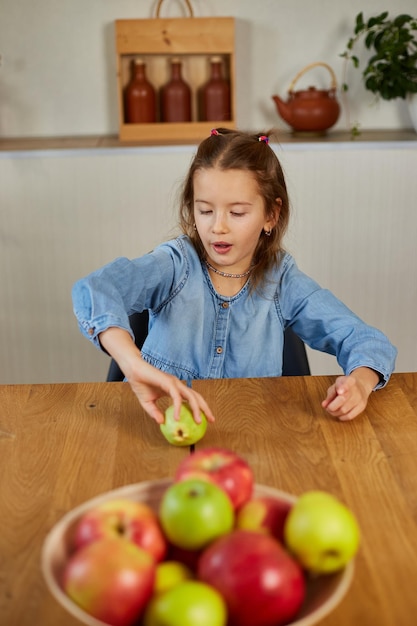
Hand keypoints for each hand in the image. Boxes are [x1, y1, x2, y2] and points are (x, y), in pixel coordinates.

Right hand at [99, 327, 214, 424]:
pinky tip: (176, 417)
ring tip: (198, 421)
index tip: (205, 419)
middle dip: (205, 408)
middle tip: (211, 420)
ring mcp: (174, 383)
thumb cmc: (140, 384)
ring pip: (191, 396)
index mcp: (175, 389)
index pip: (192, 398)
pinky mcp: (168, 382)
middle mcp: (178, 385)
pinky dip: (178, 407)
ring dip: (197, 409)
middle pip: (196, 397)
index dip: (200, 407)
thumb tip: (162, 423)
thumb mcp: (148, 403)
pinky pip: (176, 397)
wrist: (133, 371)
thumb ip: (155, 413)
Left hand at [321, 367, 379, 420]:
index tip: (339, 391)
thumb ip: (330, 394)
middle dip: (331, 406)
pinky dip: (342, 417)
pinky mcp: (362, 407)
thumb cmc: (345, 386)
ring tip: (332, 410)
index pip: (347, 383)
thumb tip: (324, 405)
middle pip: (343, 399)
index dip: (343, 388)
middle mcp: (356, 389)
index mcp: (349, 381)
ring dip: (335, 413)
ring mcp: (360, 399)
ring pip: (344, 410)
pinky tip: (339, 414)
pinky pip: (350, 416)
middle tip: (328, 408)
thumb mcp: (336, 384)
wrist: (360, 386)